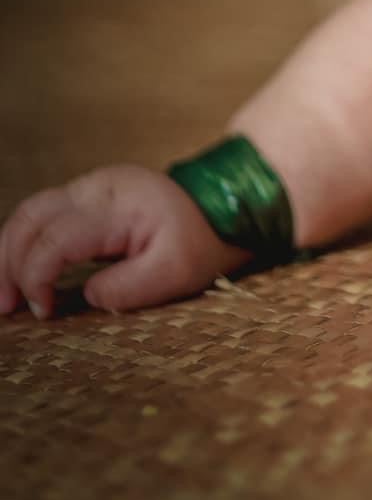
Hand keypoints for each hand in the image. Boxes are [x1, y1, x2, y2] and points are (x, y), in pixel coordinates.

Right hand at [0, 165, 247, 318]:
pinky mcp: (88, 196)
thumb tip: (86, 295)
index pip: (56, 238)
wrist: (221, 206)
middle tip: (5, 308)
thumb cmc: (201, 241)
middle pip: (30, 218)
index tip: (43, 312)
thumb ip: (128, 287)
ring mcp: (90, 187)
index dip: (37, 277)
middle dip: (9, 264)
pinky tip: (21, 276)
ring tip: (5, 297)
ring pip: (29, 211)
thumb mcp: (176, 273)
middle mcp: (97, 188)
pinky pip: (43, 214)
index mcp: (118, 204)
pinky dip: (25, 244)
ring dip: (9, 253)